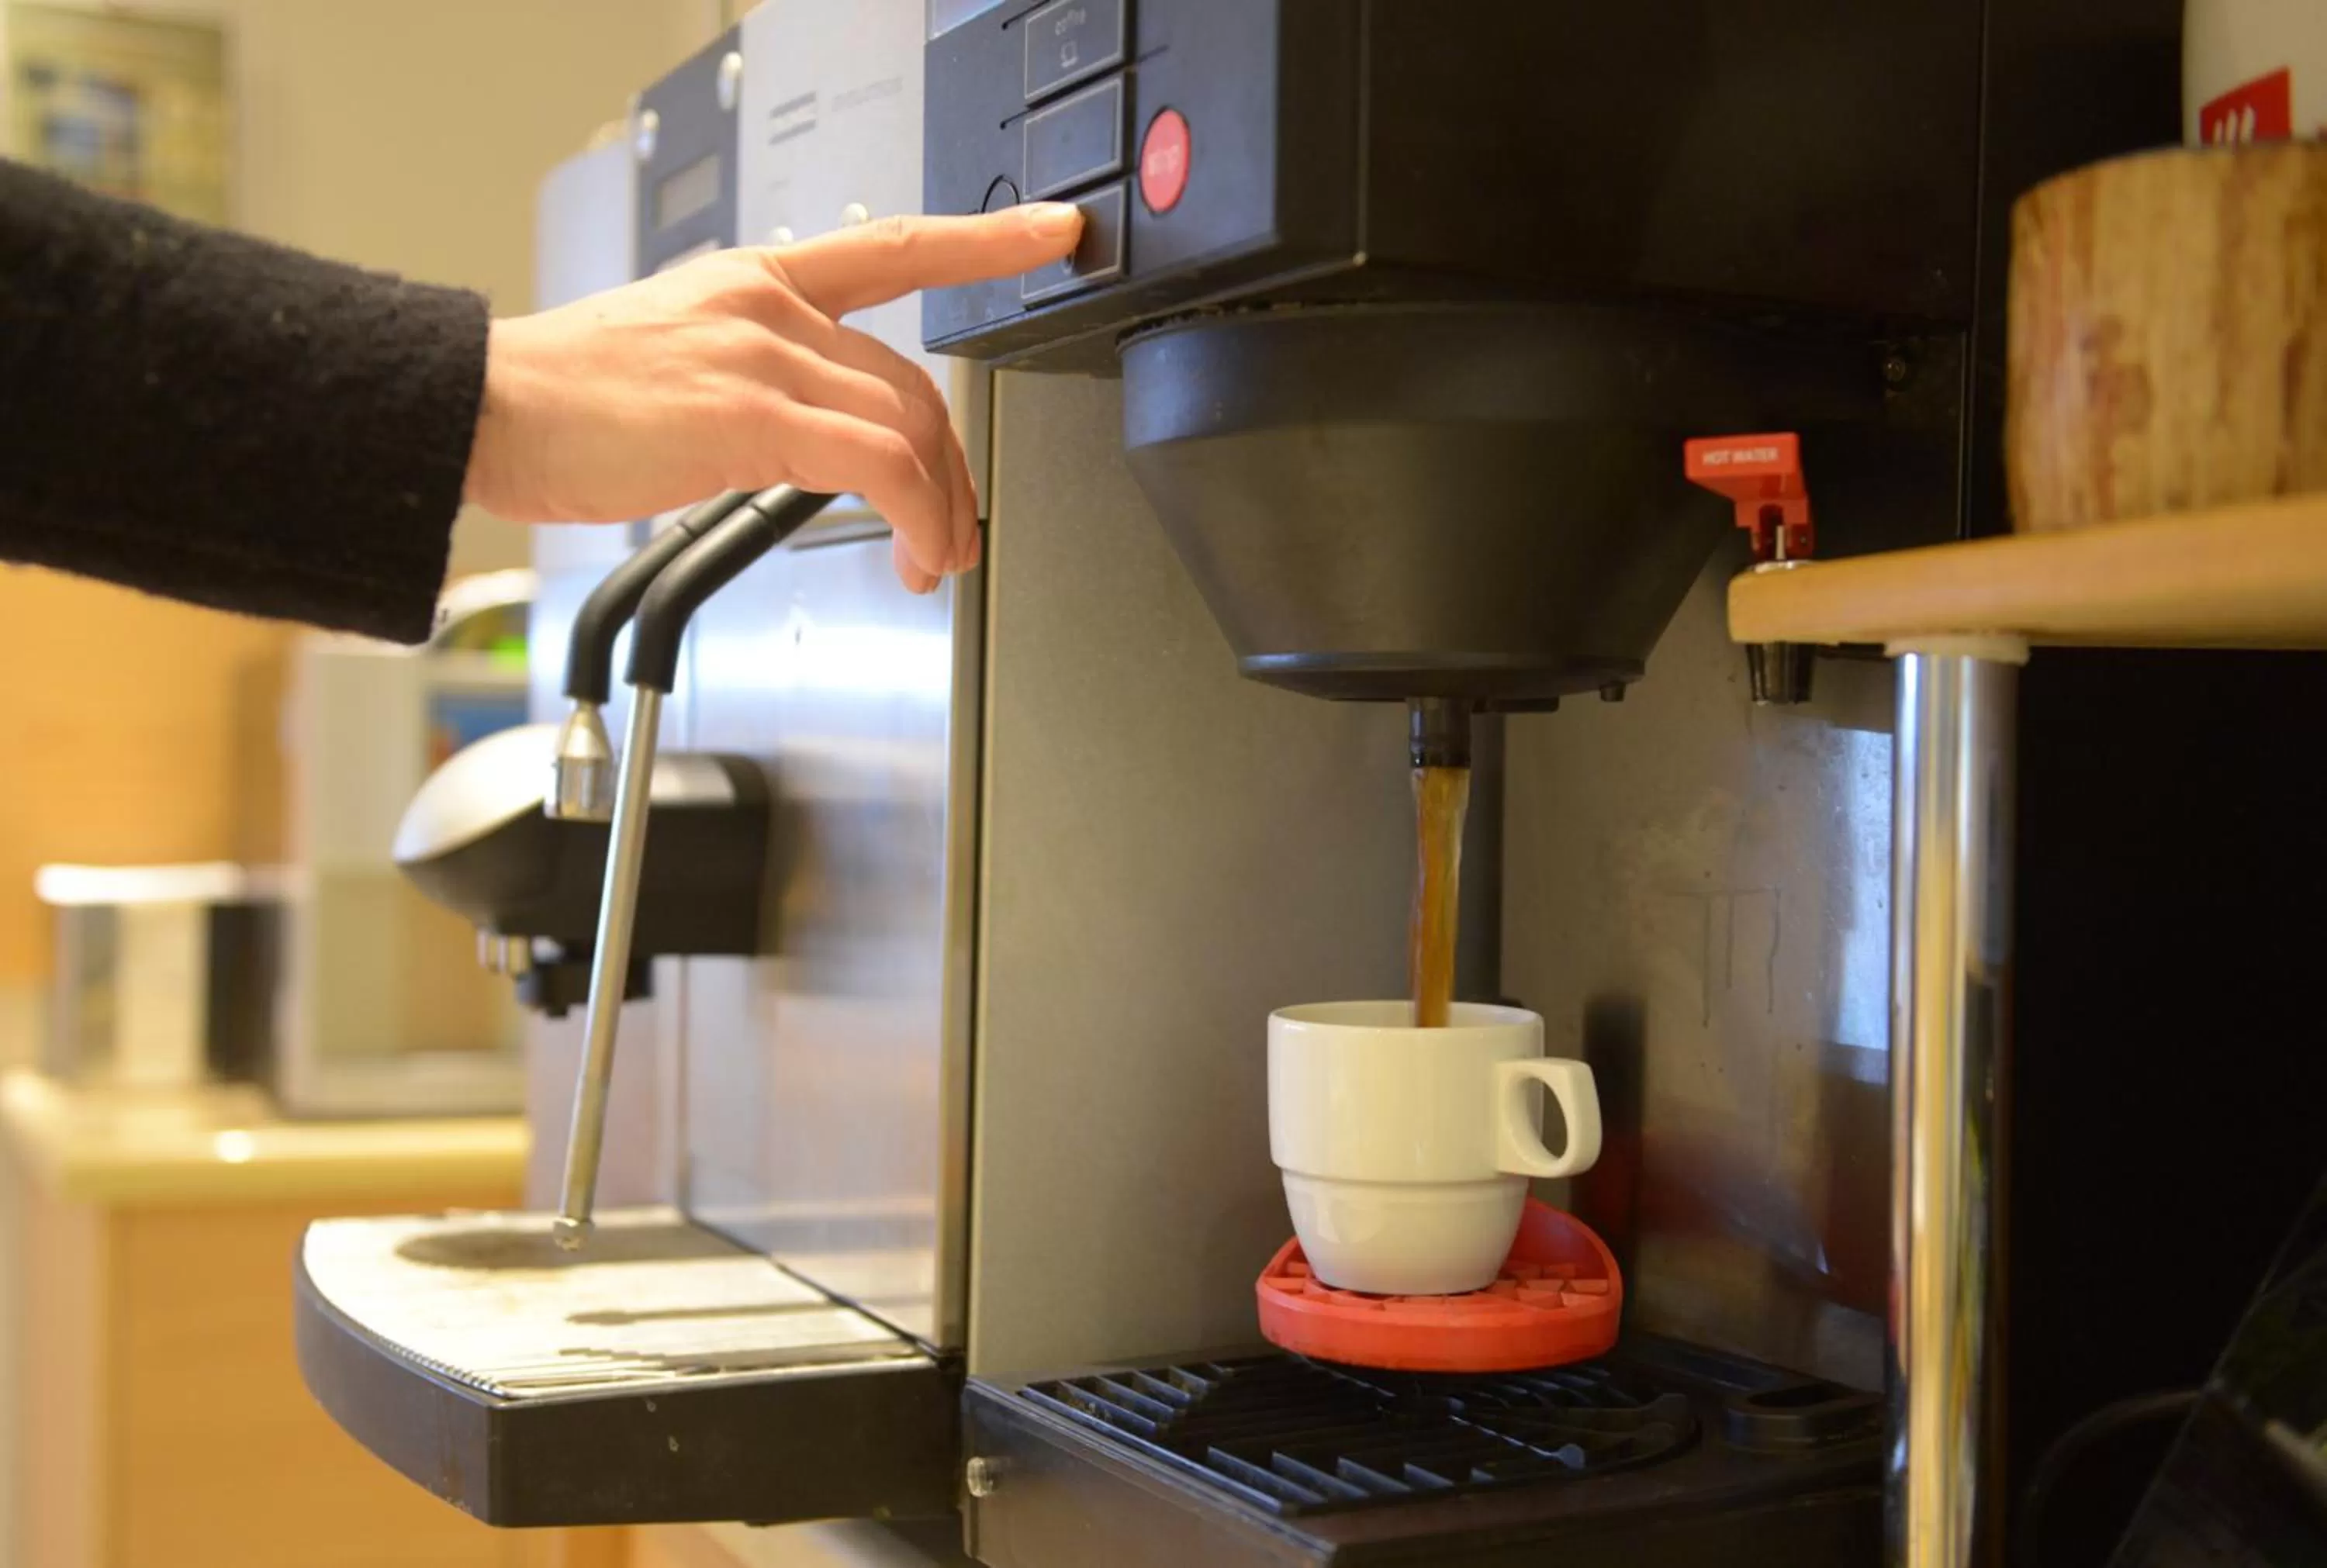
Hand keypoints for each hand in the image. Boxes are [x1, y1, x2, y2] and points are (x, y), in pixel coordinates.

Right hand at [464, 205, 1081, 591]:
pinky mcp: (752, 413)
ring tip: (933, 563)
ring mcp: (762, 355)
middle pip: (912, 382)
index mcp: (754, 282)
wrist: (484, 408)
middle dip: (951, 469)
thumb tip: (800, 440)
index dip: (982, 240)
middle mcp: (769, 307)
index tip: (1050, 231)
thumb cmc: (559, 401)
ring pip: (908, 425)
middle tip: (955, 533)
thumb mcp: (670, 361)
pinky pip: (880, 462)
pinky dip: (918, 512)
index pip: (889, 245)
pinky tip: (914, 552)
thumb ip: (748, 379)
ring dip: (941, 509)